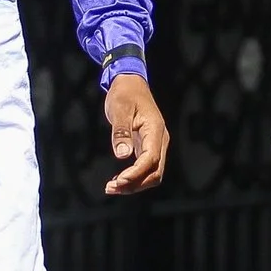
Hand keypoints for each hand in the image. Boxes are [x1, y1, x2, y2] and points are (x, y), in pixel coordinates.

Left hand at [104, 73, 169, 194]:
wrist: (131, 83)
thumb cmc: (124, 93)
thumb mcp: (119, 109)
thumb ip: (121, 131)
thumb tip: (122, 155)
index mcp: (155, 130)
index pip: (151, 159)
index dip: (136, 173)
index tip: (119, 181)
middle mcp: (160, 140)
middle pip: (155, 172)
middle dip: (135, 184)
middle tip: (111, 188)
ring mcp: (155, 144)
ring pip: (151, 173)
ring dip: (134, 184)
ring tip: (111, 187)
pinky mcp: (148, 147)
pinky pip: (145, 168)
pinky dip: (134, 178)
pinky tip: (117, 180)